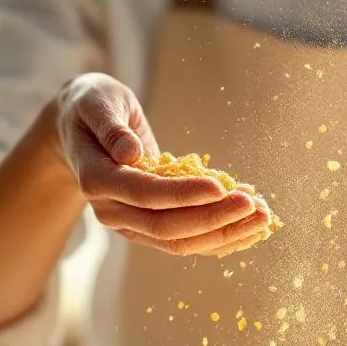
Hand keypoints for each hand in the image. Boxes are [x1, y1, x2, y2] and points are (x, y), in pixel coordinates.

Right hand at [53, 73, 271, 256]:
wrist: (82, 129)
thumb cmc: (93, 108)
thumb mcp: (97, 102)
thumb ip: (111, 127)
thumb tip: (130, 152)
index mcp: (96, 181)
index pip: (145, 195)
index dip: (183, 194)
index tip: (220, 185)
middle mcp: (112, 211)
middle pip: (167, 228)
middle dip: (214, 219)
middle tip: (256, 207)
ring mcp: (131, 224)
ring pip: (180, 242)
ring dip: (225, 234)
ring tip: (264, 218)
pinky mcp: (150, 227)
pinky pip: (187, 240)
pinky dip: (221, 237)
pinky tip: (252, 228)